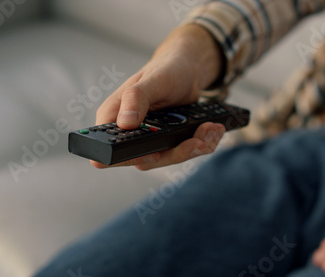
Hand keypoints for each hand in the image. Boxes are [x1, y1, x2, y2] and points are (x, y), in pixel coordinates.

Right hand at [91, 24, 225, 169]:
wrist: (187, 70)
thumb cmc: (166, 69)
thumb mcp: (153, 80)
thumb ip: (136, 98)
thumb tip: (125, 123)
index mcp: (113, 117)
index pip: (111, 151)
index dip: (131, 157)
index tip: (156, 153)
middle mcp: (129, 133)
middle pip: (146, 159)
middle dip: (177, 152)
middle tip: (199, 141)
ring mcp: (149, 140)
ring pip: (169, 158)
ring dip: (195, 147)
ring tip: (212, 129)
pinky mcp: (168, 142)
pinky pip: (184, 152)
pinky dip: (203, 143)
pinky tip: (213, 130)